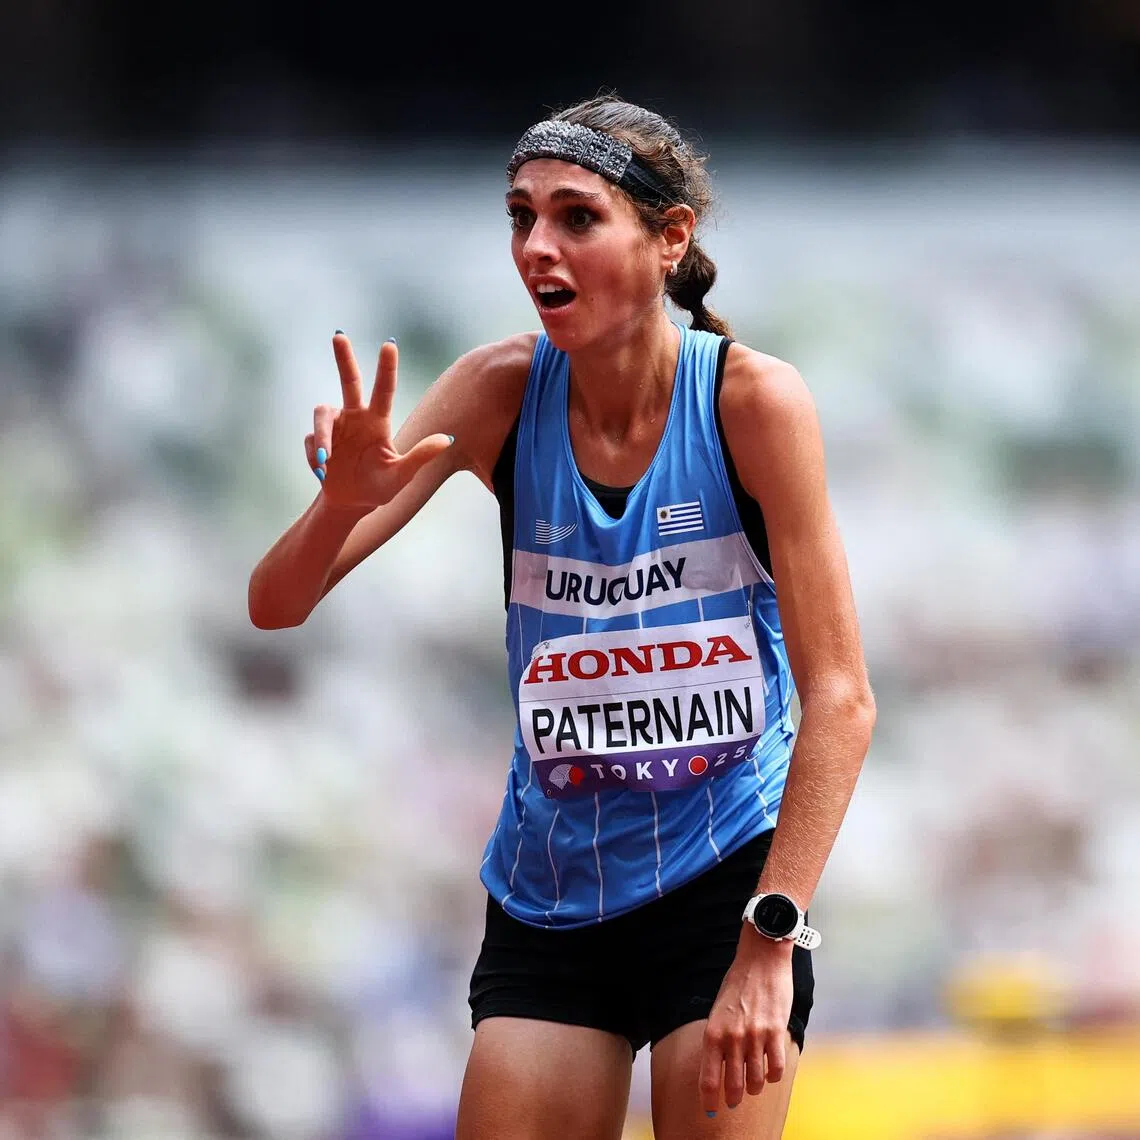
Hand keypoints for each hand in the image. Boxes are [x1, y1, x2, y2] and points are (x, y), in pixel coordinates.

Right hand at [305, 333, 452, 509]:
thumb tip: (448, 439)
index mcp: (377, 422)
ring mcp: (335, 427)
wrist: (351, 504)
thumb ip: (421, 456)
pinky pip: (312, 441)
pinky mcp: (317, 440)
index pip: (383, 390)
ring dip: (322, 438)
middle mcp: (355, 417)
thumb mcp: (402, 476)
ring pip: (321, 414)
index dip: (386, 368)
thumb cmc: (380, 488)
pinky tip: (322, 474)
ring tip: (325, 463)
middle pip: (349, 381)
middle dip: (344, 358)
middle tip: (339, 335)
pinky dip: (315, 458)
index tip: (390, 344)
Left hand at [699, 937, 793, 1112]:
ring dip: (755, 1085)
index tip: (710, 1110)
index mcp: (713, 1032)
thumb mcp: (718, 1011)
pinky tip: (771, 1068)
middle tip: (734, 1100)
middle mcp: (732, 1038)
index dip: (709, 1099)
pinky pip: (776, 1069)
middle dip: (733, 1098)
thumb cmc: (738, 984)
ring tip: (754, 1081)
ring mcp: (755, 1036)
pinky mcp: (776, 1032)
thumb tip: (718, 1067)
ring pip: (756, 1081)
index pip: (708, 1078)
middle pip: (733, 1086)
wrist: (761, 959)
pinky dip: (774, 1075)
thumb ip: (718, 1038)